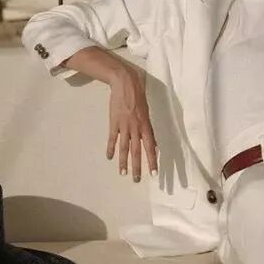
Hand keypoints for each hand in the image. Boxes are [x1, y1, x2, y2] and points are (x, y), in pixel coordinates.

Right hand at [105, 61, 158, 181]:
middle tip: (136, 180)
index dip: (152, 161)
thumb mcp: (147, 113)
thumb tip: (154, 144)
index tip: (154, 174)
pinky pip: (112, 138)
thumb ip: (149, 129)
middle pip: (137, 151)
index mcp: (146, 125)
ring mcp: (124, 126)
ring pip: (124, 148)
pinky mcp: (114, 122)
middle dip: (137, 167)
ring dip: (123, 162)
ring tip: (123, 173)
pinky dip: (110, 148)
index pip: (150, 147)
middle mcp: (136, 128)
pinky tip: (109, 157)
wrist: (125, 84)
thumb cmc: (139, 97)